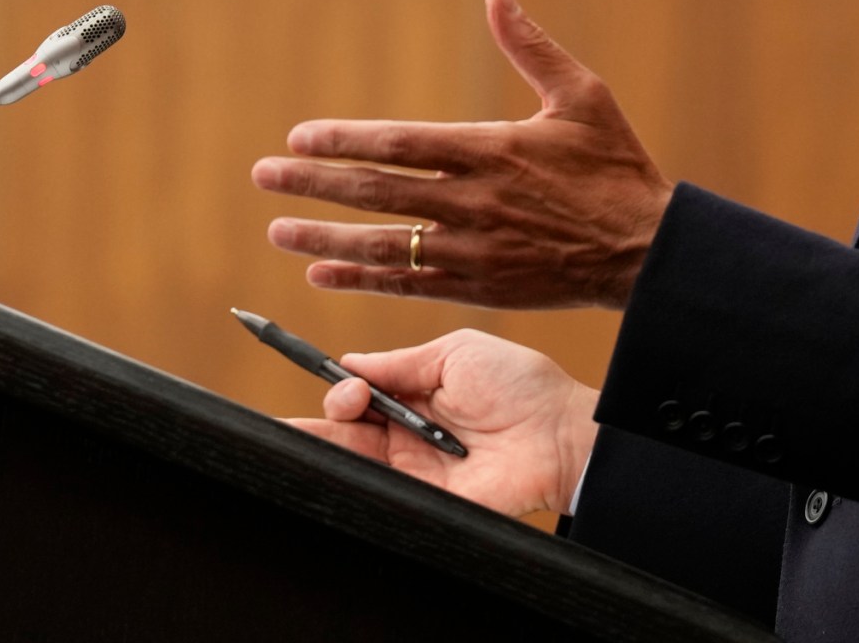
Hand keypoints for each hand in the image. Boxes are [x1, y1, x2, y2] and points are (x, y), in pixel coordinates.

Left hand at [253, 0, 673, 307]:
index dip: (344, 141)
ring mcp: (474, 249)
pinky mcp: (480, 287)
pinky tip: (322, 274)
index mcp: (494, 150)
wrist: (646, 249)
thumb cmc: (616, 167)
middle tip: (264, 177)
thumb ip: (531, 46)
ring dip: (324, 238)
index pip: (400, 143)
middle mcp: (475, 202)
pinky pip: (407, 285)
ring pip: (383, 245)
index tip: (299, 139)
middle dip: (313, 185)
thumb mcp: (583, 96)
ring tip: (279, 231)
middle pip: (377, 192)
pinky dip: (361, 279)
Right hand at [288, 329, 598, 517]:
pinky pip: (379, 499)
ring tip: (298, 441)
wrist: (561, 432)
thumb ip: (401, 363)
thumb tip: (349, 363)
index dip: (341, 393)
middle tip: (298, 423)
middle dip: (313, 429)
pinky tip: (334, 472)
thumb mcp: (457, 354)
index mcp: (414, 400)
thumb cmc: (522, 385)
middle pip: (344, 438)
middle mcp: (408, 439)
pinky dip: (353, 487)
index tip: (345, 386)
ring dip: (321, 455)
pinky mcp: (426, 503)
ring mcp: (415, 474)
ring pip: (351, 469)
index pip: (358, 400)